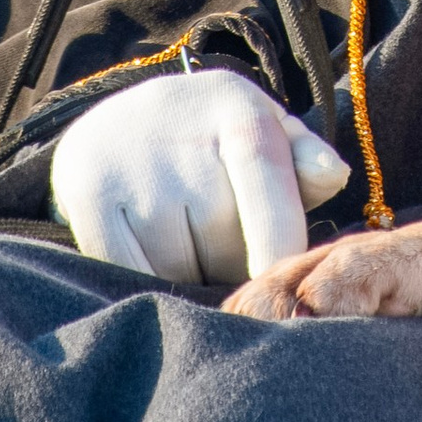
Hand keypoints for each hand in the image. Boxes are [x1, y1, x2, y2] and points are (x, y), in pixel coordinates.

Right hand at [50, 67, 352, 283]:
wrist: (122, 118)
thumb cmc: (216, 143)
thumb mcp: (269, 136)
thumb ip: (308, 163)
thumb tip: (333, 175)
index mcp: (243, 119)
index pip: (273, 214)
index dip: (279, 268)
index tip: (286, 304)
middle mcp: (184, 141)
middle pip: (228, 256)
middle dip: (233, 269)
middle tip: (222, 245)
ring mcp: (133, 171)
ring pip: (178, 275)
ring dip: (188, 279)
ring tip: (185, 244)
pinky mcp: (88, 199)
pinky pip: (127, 275)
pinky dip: (143, 280)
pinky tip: (149, 255)